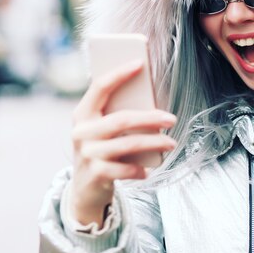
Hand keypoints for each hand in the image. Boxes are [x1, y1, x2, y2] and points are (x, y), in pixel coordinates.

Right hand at [70, 60, 176, 226]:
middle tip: (172, 119)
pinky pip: (125, 169)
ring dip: (154, 143)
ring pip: (128, 144)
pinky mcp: (95, 174)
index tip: (139, 63)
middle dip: (151, 118)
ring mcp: (87, 154)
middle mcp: (81, 132)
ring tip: (171, 143)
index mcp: (83, 114)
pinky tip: (148, 170)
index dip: (119, 74)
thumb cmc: (102, 150)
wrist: (84, 189)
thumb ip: (117, 115)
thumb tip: (151, 102)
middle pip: (122, 120)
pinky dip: (140, 170)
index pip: (99, 87)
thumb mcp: (102, 130)